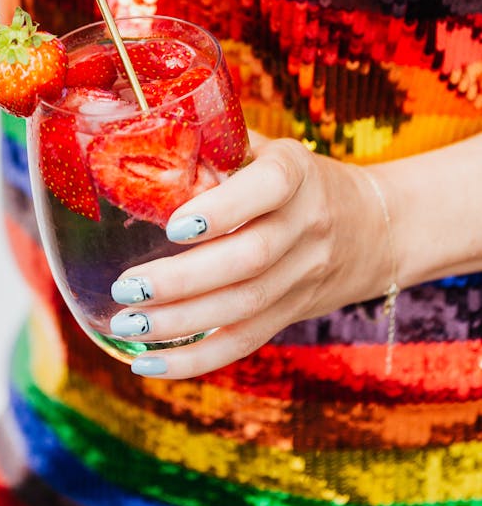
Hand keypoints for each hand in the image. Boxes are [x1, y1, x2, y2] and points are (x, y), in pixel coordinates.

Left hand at [110, 133, 392, 378]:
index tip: (173, 225)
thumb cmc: (298, 179)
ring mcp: (303, 275)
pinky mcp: (293, 312)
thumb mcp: (269, 150)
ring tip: (127, 324)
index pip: (269, 188)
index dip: (224, 209)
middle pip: (250, 259)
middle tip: (127, 287)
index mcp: (297, 173)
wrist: (378, 227)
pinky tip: (149, 364)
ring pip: (245, 306)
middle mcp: (306, 225)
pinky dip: (196, 359)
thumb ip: (217, 146)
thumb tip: (144, 141)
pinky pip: (246, 340)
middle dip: (183, 279)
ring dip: (180, 323)